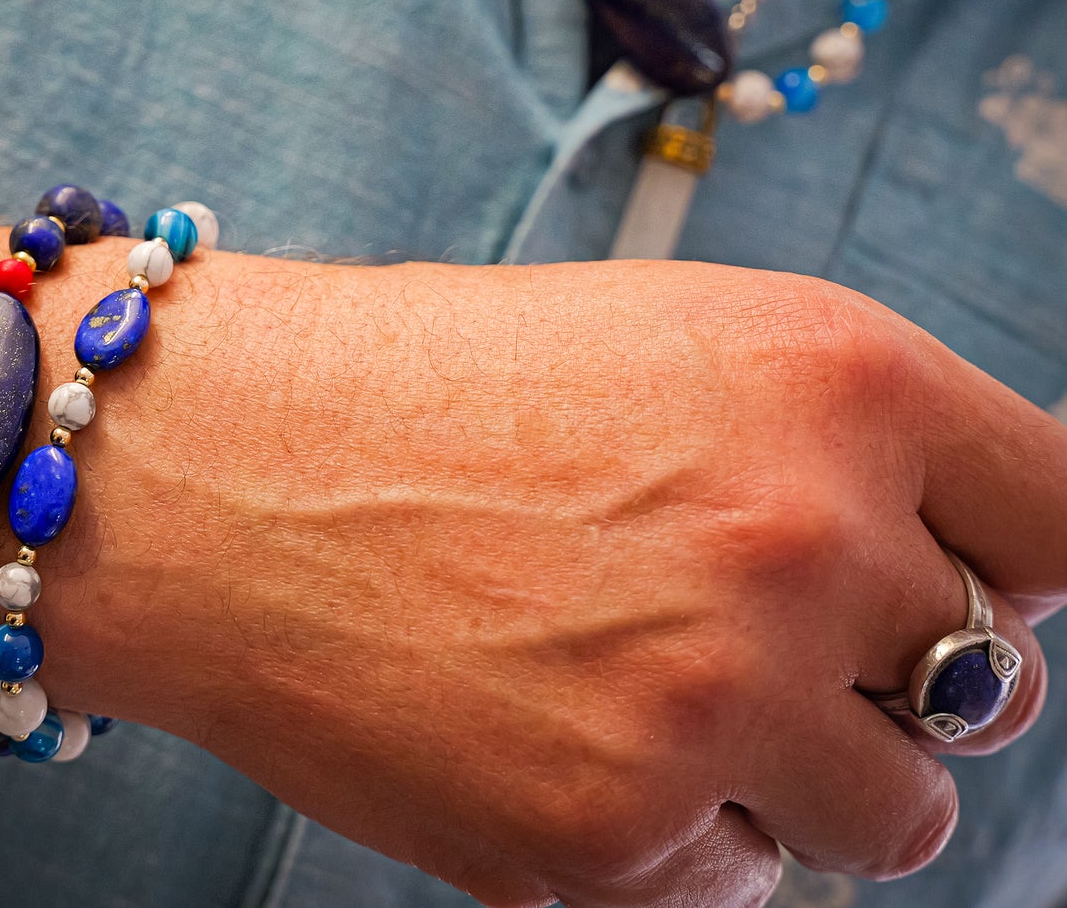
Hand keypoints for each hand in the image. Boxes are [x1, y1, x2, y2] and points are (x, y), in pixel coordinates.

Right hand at [70, 258, 1066, 907]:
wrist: (217, 463)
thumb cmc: (429, 385)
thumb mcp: (666, 345)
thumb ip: (835, 446)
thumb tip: (964, 576)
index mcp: (831, 373)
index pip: (1066, 515)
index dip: (1020, 557)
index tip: (975, 580)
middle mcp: (806, 535)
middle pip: (995, 681)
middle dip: (886, 662)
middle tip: (741, 618)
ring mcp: (718, 698)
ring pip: (894, 813)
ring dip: (798, 768)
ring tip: (647, 686)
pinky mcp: (614, 836)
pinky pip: (744, 884)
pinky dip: (681, 832)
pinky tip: (559, 734)